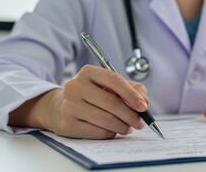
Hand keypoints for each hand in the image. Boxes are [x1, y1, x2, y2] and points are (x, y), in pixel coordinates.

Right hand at [9, 65, 149, 138]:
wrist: (59, 107)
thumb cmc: (92, 94)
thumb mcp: (110, 86)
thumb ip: (132, 89)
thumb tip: (145, 102)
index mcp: (88, 72)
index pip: (114, 80)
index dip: (131, 94)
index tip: (144, 106)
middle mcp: (75, 86)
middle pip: (111, 102)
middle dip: (130, 115)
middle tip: (140, 122)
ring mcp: (69, 105)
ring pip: (105, 120)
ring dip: (122, 126)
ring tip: (128, 127)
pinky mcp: (67, 124)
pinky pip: (97, 132)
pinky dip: (110, 133)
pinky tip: (113, 130)